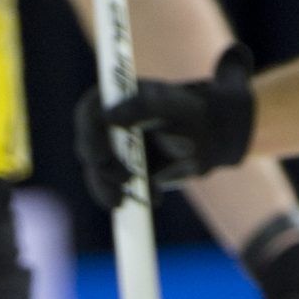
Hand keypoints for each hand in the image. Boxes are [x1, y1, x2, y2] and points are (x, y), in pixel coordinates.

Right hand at [73, 43, 255, 208]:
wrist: (210, 135)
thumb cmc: (192, 112)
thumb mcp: (175, 104)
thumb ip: (145, 106)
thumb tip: (111, 118)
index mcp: (114, 100)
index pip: (88, 116)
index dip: (89, 136)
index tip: (101, 157)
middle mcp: (107, 126)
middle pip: (89, 150)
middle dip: (103, 170)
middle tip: (126, 180)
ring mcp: (113, 151)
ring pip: (100, 176)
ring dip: (113, 190)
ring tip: (140, 198)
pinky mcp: (123, 173)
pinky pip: (117, 191)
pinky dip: (132, 199)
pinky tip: (154, 198)